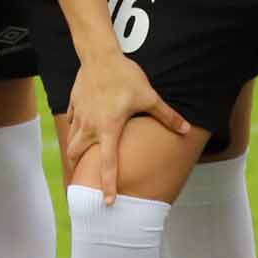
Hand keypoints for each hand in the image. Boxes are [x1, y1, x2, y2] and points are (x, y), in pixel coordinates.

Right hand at [63, 43, 187, 203]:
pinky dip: (75, 129)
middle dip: (79, 171)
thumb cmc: (125, 76)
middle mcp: (91, 126)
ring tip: (79, 160)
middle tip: (83, 181)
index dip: (108, 185)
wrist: (99, 54)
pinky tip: (81, 128)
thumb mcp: (149, 97)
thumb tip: (186, 129)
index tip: (108, 203)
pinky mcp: (74, 104)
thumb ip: (166, 115)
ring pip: (72, 140)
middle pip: (78, 156)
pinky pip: (72, 122)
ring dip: (75, 152)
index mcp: (109, 129)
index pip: (108, 164)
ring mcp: (80, 115)